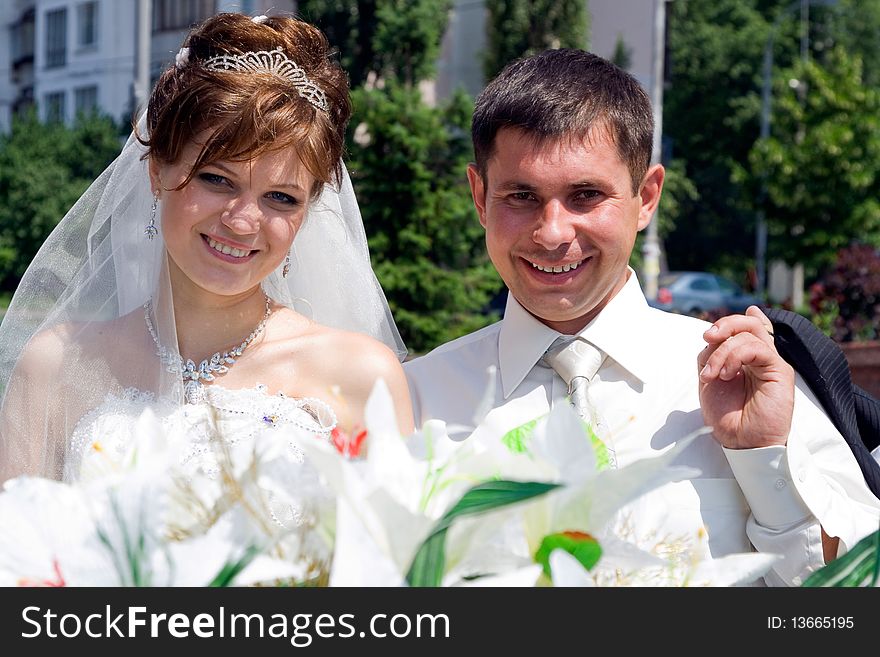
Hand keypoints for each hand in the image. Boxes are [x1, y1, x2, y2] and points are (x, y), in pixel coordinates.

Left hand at [697, 306, 794, 448]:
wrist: (740, 441)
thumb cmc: (726, 414)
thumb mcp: (709, 378)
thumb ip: (711, 355)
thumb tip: (712, 335)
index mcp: (745, 358)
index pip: (744, 328)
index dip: (728, 323)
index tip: (707, 336)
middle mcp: (760, 358)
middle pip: (750, 323)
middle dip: (726, 325)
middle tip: (708, 338)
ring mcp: (771, 363)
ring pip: (751, 333)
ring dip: (723, 351)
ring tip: (714, 374)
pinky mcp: (780, 371)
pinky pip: (758, 348)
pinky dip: (736, 356)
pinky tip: (726, 374)